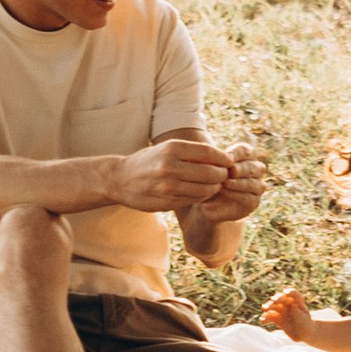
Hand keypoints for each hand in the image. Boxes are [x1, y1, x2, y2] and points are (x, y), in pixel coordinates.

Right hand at [121, 133, 237, 212]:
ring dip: (213, 188)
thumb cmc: (149, 160)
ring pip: (204, 190)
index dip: (223, 158)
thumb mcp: (167, 148)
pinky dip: (201, 197)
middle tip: (225, 175)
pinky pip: (192, 201)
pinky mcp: (166, 203)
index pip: (208, 153)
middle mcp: (170, 167)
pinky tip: (201, 193)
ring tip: (215, 185)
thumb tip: (222, 157)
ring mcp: (167, 187)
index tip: (230, 161)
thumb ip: (192, 152)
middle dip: (222, 175)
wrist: (121, 179)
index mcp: (172, 148)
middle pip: (210, 173)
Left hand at [199, 143, 268, 223]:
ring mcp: (256, 187)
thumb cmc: (208, 180)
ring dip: (239, 183)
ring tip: (225, 183)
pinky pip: (249, 198)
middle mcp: (255, 170)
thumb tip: (217, 153)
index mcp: (246, 157)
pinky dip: (237, 194)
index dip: (237, 153)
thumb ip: (216, 162)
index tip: (226, 157)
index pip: (246, 151)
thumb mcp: (209, 169)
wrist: (206, 202)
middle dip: (241, 169)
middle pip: (253, 167)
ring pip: (253, 183)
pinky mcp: (253, 203)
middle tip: (231, 171)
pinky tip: (226, 192)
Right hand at [262, 287, 313, 337]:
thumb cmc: (306, 326)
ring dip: (269, 306)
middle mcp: (288, 304)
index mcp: (298, 302)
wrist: (304, 334)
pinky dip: (266, 317)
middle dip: (277, 298)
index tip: (285, 292)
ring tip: (264, 309)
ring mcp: (282, 311)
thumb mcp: (304, 320)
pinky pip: (270, 316)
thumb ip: (298, 314)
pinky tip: (262, 320)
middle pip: (281, 298)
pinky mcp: (277, 318)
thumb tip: (292, 307)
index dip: (289, 292)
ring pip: (274, 306)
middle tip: (273, 300)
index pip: (293, 294)